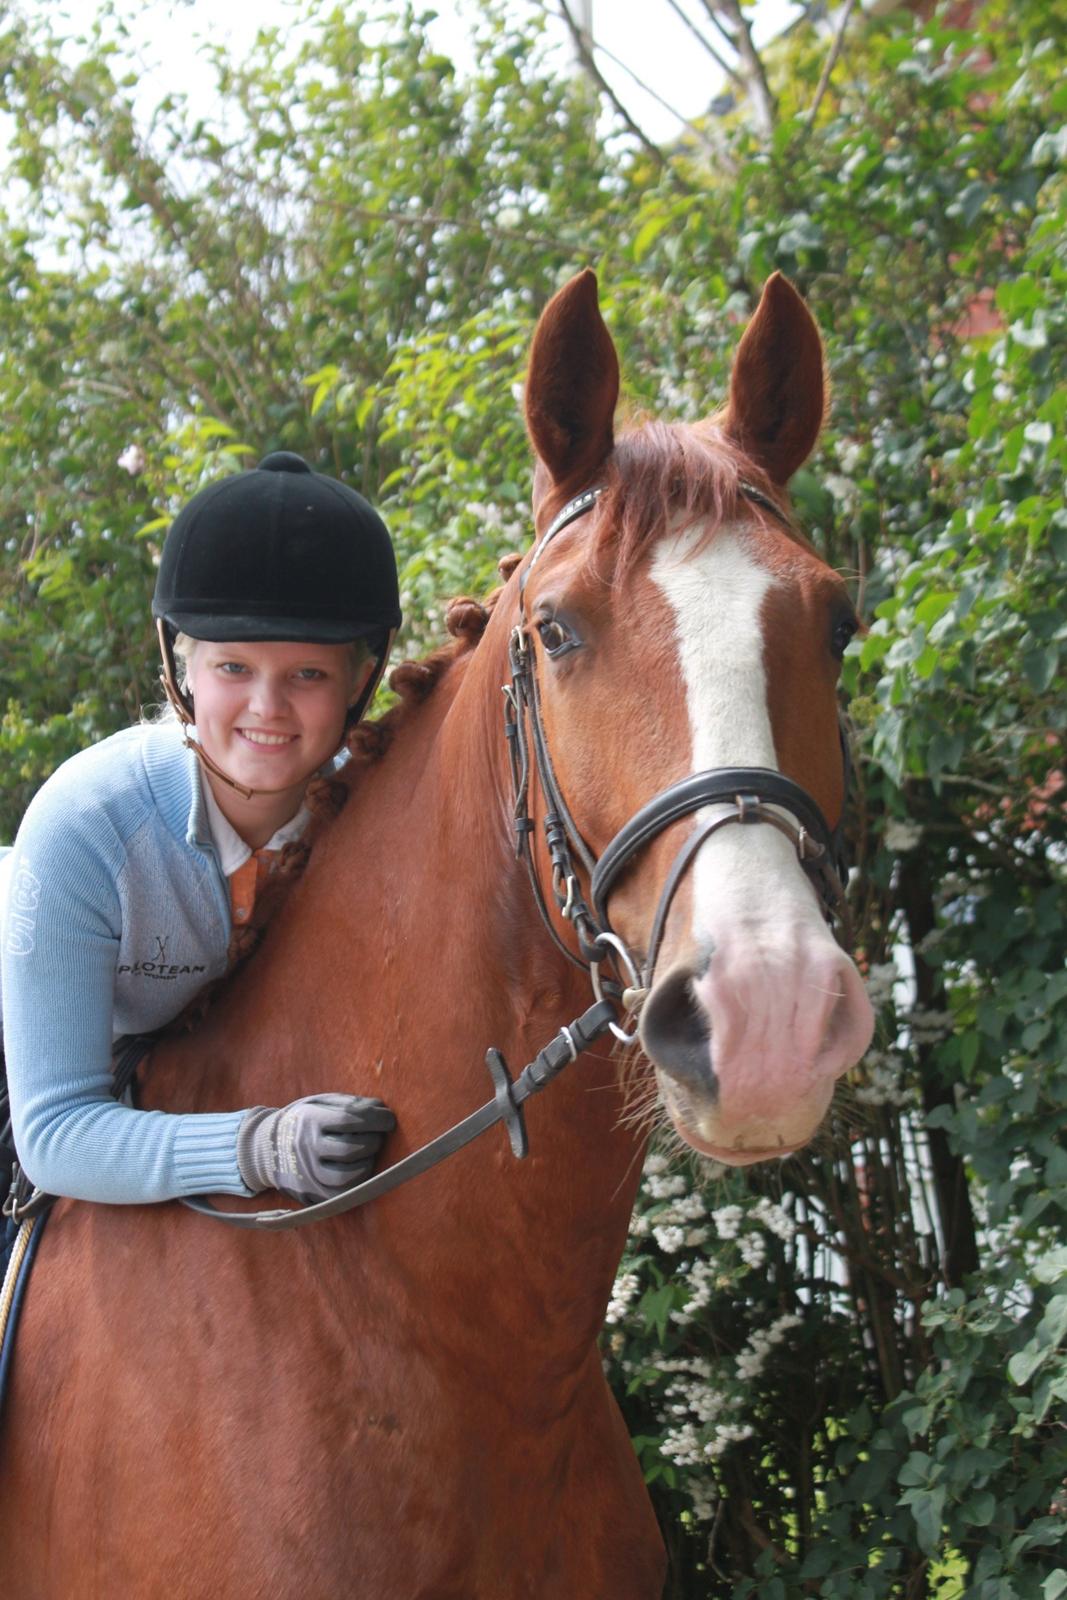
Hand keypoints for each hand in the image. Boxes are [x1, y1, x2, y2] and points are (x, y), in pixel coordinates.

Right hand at [237, 1093, 395, 1204]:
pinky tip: (361, 1168)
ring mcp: (307, 1173)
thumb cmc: (303, 1121)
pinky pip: (341, 1194)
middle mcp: (306, 1147)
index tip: (389, 1119)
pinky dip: (358, 1182)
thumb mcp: (320, 1103)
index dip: (376, 1118)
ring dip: (368, 1163)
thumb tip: (381, 1109)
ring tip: (370, 1152)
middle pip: (350, 1148)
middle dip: (374, 1141)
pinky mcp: (311, 1193)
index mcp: (310, 1120)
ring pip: (347, 1176)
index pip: (350, 1119)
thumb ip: (350, 1104)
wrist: (266, 1148)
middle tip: (379, 1136)